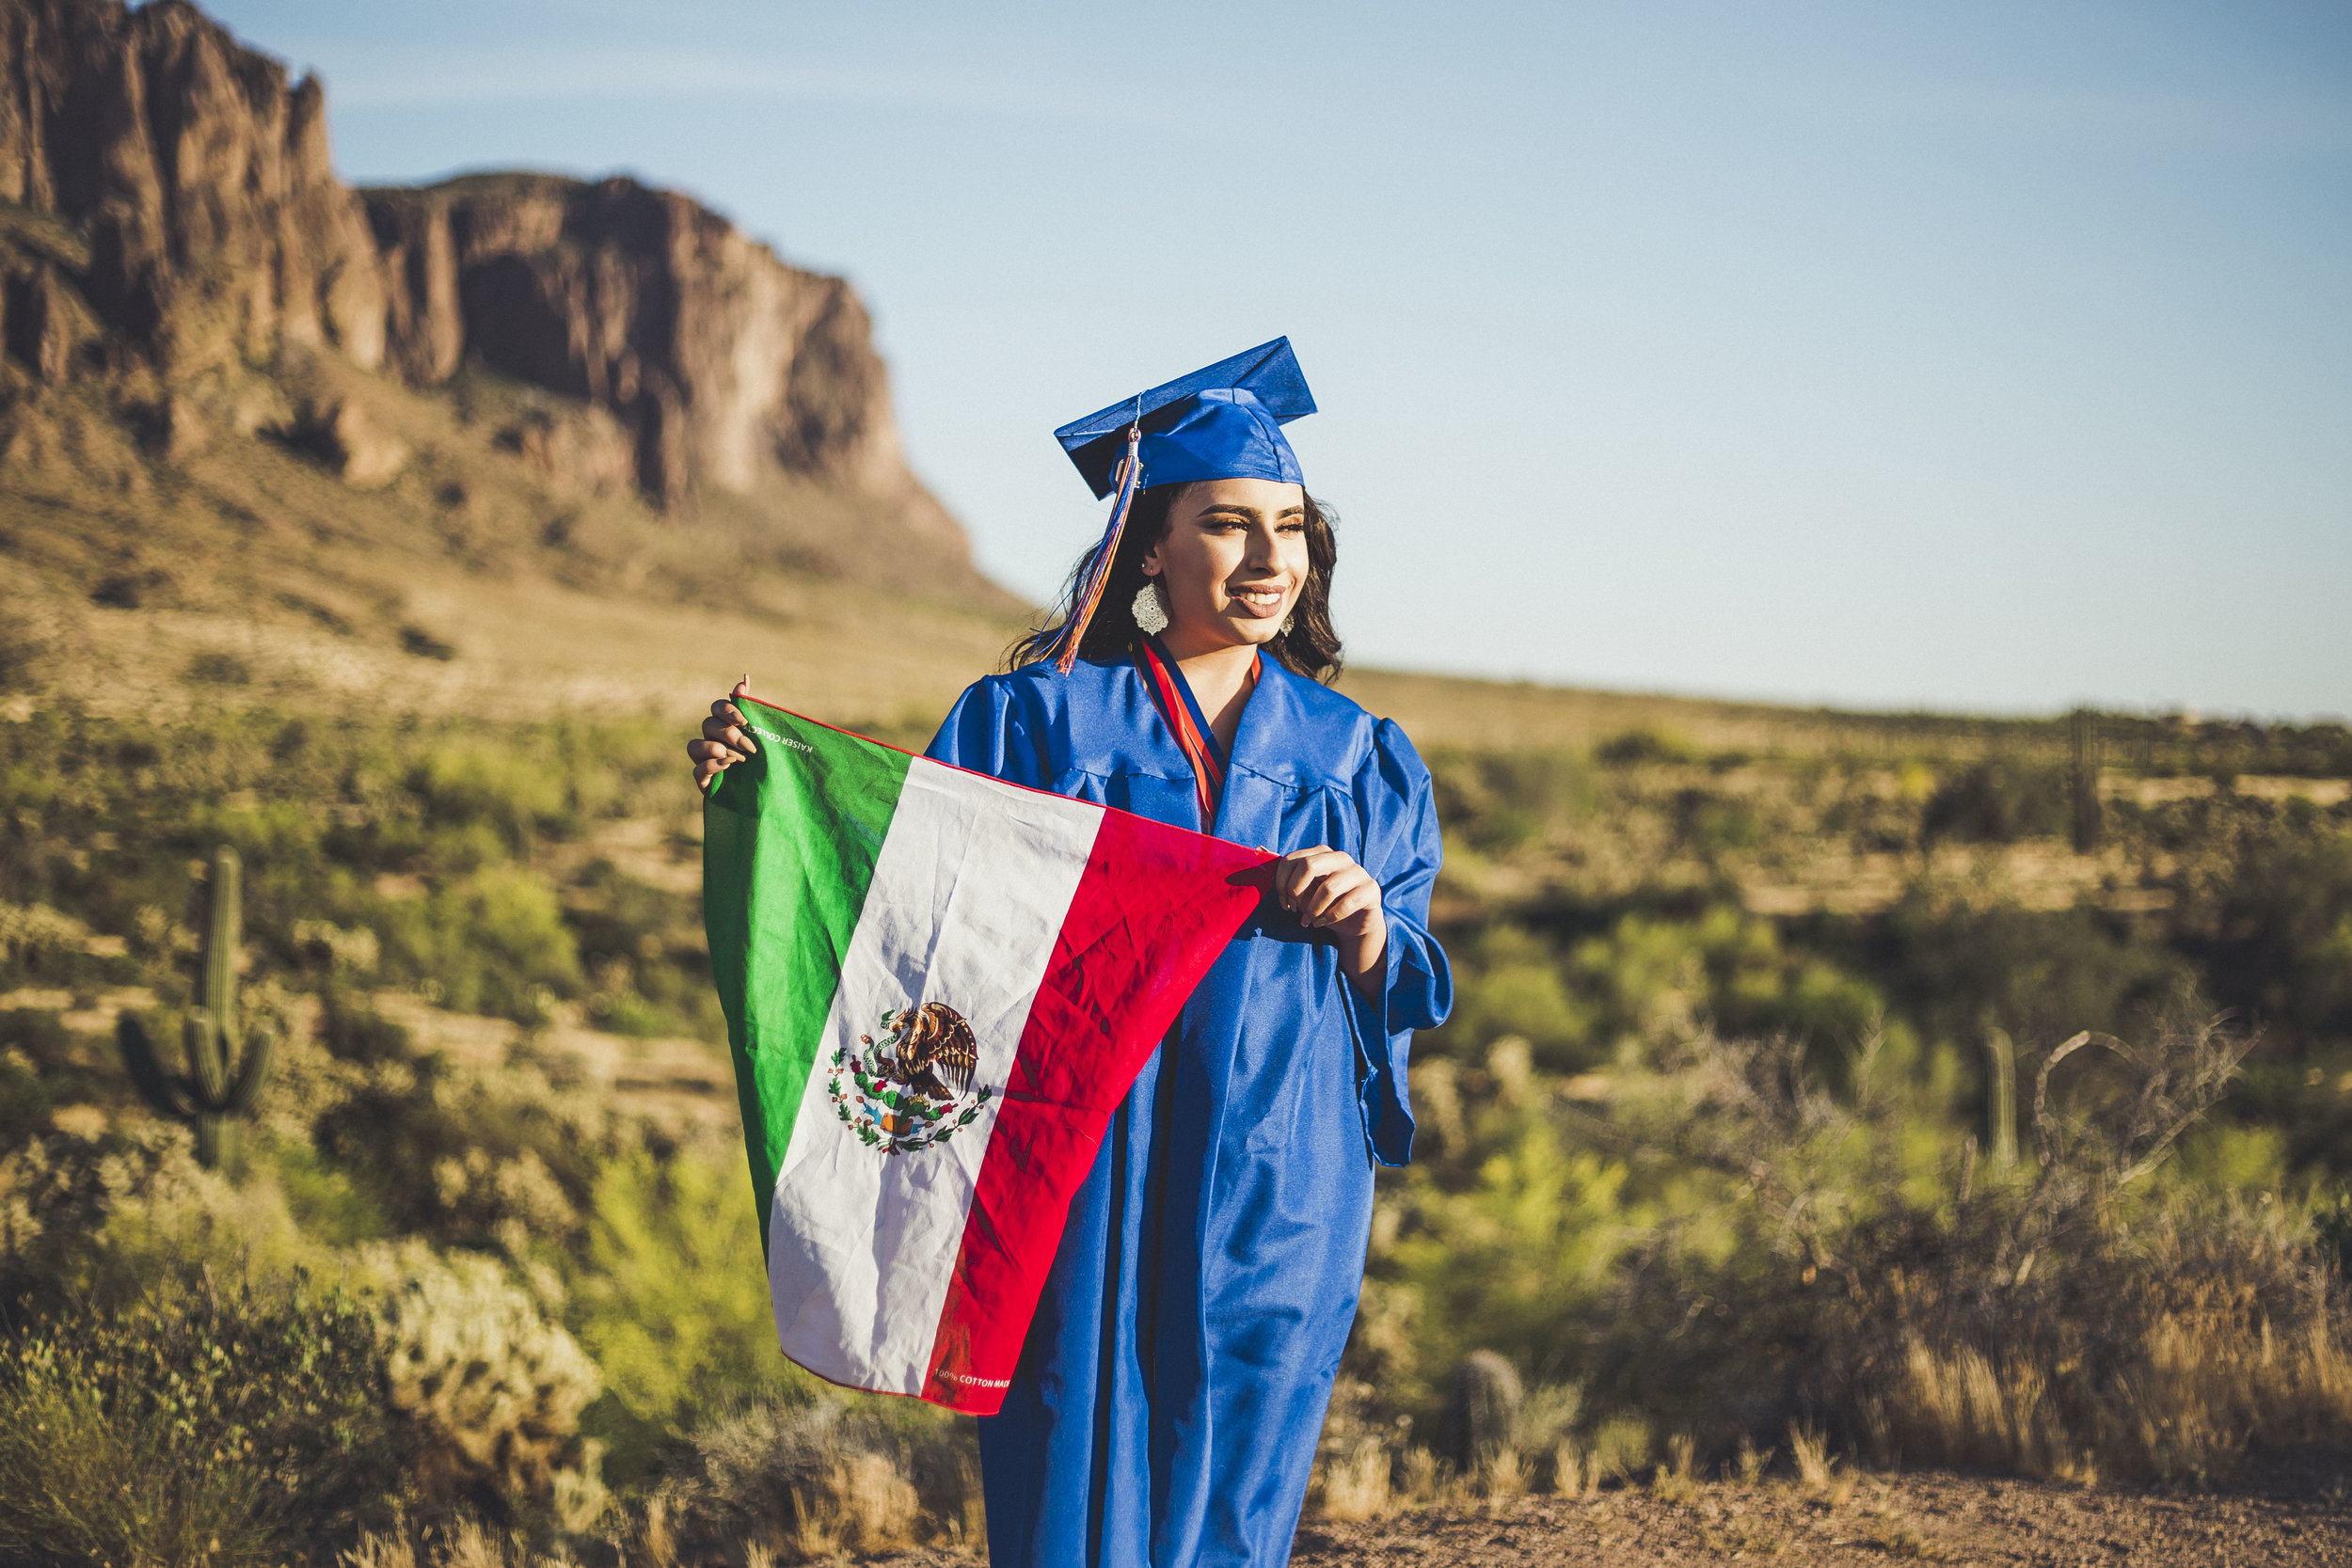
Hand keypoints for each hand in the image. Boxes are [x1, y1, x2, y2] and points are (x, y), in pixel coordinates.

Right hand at [689, 676, 757, 791]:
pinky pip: (697, 770)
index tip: (745, 721)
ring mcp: (704, 760)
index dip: (727, 710)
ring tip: (739, 759)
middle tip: (750, 747)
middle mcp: (710, 740)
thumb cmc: (765, 760)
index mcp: (725, 725)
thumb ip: (751, 708)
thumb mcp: (763, 734)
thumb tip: (744, 677)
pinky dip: (712, 765)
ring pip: (694, 745)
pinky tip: (728, 766)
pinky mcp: (703, 781)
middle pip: (707, 724)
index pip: (716, 707)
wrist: (769, 793)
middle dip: (729, 734)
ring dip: (716, 749)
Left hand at [1271, 845, 1388, 991]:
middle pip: (1309, 865)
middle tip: (1293, 909)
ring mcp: (1358, 872)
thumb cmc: (1325, 904)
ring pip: (1328, 888)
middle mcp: (1341, 858)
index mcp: (1322, 853)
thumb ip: (1287, 874)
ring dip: (1313, 909)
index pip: (1292, 860)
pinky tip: (1322, 923)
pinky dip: (1329, 917)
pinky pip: (1346, 903)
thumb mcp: (1304, 891)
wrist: (1355, 923)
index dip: (1281, 883)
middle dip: (1296, 891)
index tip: (1283, 902)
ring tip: (1309, 921)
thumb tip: (1260, 849)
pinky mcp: (1371, 890)